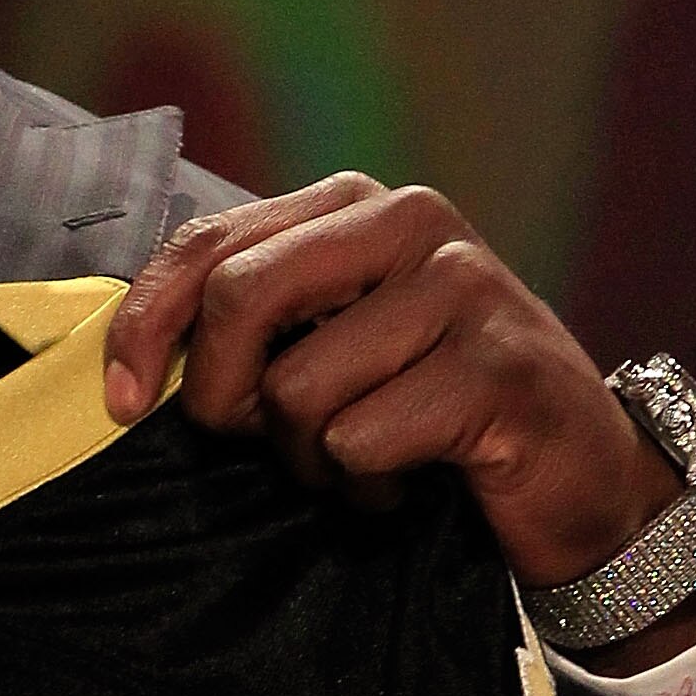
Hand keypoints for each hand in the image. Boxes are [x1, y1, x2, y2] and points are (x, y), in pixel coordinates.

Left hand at [100, 176, 695, 662]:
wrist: (573, 473)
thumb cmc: (431, 412)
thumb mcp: (331, 348)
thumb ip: (255, 325)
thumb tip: (137, 357)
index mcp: (355, 206)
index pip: (208, 242)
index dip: (146, 326)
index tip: (122, 401)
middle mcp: (412, 222)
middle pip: (240, 296)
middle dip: (225, 397)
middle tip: (260, 443)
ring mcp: (464, 286)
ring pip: (299, 388)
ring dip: (309, 460)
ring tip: (363, 462)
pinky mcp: (496, 367)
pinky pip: (360, 442)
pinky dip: (366, 489)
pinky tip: (412, 481)